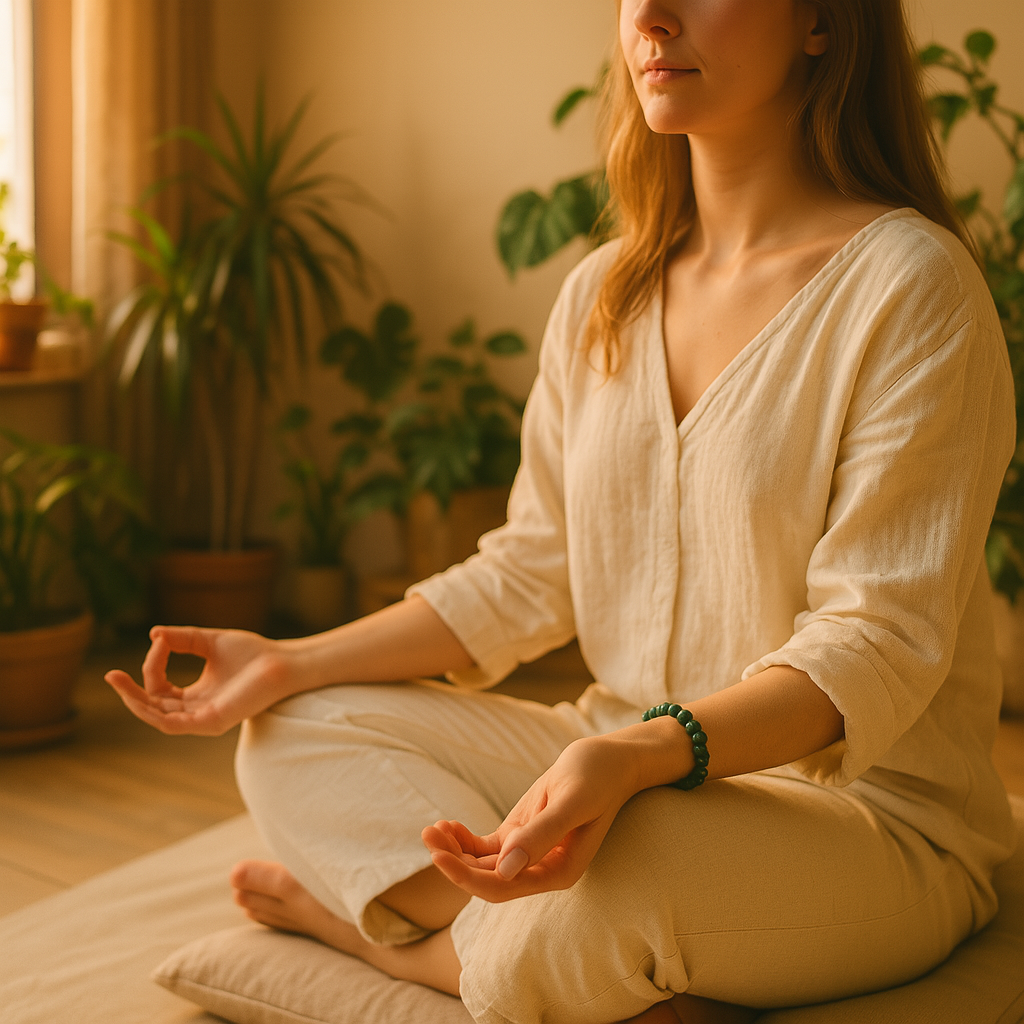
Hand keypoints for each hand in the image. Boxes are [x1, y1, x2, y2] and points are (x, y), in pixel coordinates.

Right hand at [105, 626, 292, 735]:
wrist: (282, 661)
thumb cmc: (254, 653)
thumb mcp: (209, 641)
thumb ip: (182, 639)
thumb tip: (153, 634)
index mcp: (196, 695)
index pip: (159, 688)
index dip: (153, 664)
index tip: (159, 641)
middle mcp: (198, 710)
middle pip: (153, 708)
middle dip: (130, 693)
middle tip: (111, 675)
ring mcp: (204, 719)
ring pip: (159, 720)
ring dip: (137, 703)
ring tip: (120, 684)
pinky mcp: (213, 722)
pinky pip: (176, 725)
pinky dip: (157, 714)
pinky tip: (145, 696)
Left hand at [422, 736, 635, 901]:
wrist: (609, 760)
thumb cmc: (596, 777)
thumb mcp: (572, 802)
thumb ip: (542, 835)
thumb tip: (506, 869)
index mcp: (558, 872)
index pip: (503, 887)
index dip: (467, 876)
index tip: (438, 855)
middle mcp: (541, 870)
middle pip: (487, 879)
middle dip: (455, 863)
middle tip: (428, 835)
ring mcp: (529, 854)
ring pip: (483, 864)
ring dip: (454, 850)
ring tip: (431, 828)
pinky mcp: (520, 835)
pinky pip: (486, 848)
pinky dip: (464, 840)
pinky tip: (447, 824)